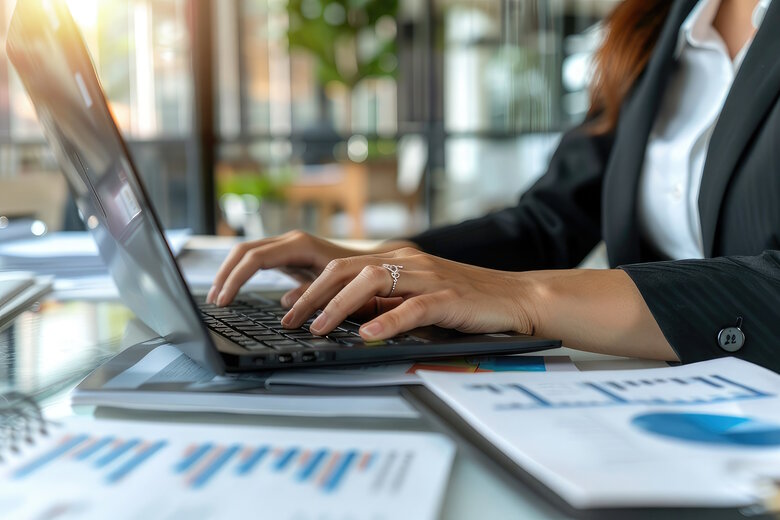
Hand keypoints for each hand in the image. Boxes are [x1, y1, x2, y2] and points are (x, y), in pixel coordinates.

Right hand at [207, 230, 415, 306]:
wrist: (375, 265)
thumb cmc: (362, 276)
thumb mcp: (339, 288)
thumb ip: (314, 296)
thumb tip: (286, 309)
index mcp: (300, 245)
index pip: (255, 257)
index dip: (236, 278)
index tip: (224, 300)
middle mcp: (291, 241)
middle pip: (244, 251)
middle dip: (225, 275)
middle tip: (213, 302)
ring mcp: (288, 246)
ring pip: (247, 253)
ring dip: (229, 274)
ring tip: (217, 298)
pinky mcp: (288, 255)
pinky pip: (256, 260)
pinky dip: (240, 274)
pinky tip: (233, 292)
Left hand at [280, 247, 538, 340]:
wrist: (516, 297)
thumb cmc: (464, 301)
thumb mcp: (414, 297)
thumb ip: (381, 301)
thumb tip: (340, 315)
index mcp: (395, 259)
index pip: (340, 265)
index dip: (309, 285)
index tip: (285, 306)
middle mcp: (406, 261)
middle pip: (345, 268)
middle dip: (311, 295)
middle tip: (289, 321)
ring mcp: (427, 276)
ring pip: (371, 280)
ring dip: (338, 305)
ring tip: (318, 329)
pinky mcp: (449, 296)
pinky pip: (413, 307)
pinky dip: (388, 321)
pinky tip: (368, 335)